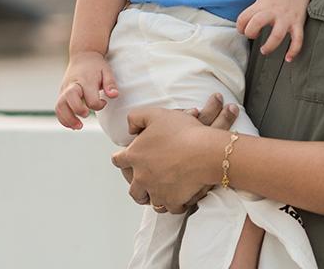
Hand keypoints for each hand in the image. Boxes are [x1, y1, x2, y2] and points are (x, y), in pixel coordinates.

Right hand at [55, 50, 118, 129]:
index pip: (90, 98)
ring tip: (78, 127)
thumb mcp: (107, 71)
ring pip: (60, 106)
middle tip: (87, 115)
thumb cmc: (96, 66)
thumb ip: (110, 84)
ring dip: (67, 119)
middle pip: (69, 99)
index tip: (104, 102)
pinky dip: (63, 119)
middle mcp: (72, 85)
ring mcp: (64, 89)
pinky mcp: (61, 94)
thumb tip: (114, 95)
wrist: (82, 56)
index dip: (99, 105)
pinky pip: (58, 108)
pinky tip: (72, 125)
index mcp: (85, 80)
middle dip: (78, 111)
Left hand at [112, 100, 236, 212]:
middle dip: (138, 187)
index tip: (126, 161)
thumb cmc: (183, 132)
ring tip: (162, 194)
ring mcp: (156, 191)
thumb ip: (136, 117)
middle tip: (144, 185)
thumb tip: (130, 129)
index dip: (122, 160)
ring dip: (155, 198)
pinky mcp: (172, 201)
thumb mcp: (156, 114)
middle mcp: (142, 177)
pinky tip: (179, 199)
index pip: (118, 161)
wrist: (205, 151)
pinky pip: (170, 208)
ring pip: (151, 201)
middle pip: (133, 189)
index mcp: (135, 155)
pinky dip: (174, 205)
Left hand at [236, 0, 309, 61]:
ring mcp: (287, 18)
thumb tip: (246, 27)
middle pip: (257, 23)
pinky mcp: (298, 22)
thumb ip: (255, 12)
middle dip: (251, 33)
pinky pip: (298, 39)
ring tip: (265, 50)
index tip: (243, 30)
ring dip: (269, 45)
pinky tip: (288, 58)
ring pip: (277, 34)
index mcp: (262, 5)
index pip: (244, 17)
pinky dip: (293, 50)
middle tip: (252, 36)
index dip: (240, 26)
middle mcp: (273, 12)